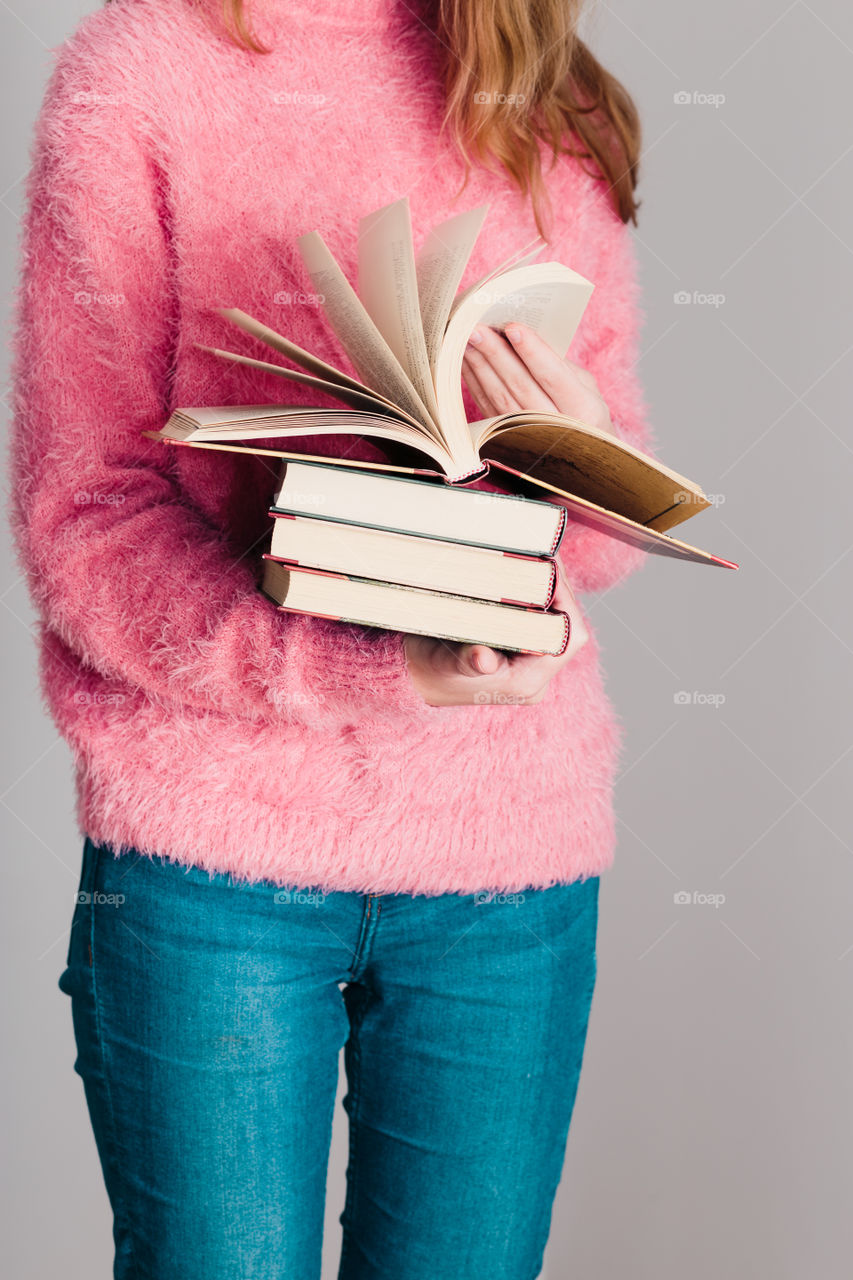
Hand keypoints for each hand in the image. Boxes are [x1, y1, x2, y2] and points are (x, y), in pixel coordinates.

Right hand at [404, 559, 588, 706]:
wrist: (414, 682)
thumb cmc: (429, 672)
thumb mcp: (444, 663)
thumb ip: (466, 661)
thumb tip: (483, 659)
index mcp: (525, 682)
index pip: (565, 639)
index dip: (565, 601)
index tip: (549, 569)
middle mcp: (533, 676)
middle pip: (562, 627)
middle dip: (556, 590)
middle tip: (543, 555)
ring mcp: (528, 665)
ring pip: (552, 622)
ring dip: (547, 592)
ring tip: (536, 559)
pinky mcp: (520, 653)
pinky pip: (539, 621)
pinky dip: (535, 599)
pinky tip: (525, 576)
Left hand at [461, 321, 613, 433]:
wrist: (580, 457)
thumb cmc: (583, 412)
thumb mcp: (586, 388)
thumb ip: (560, 365)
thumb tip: (521, 339)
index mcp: (584, 410)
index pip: (554, 377)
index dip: (533, 352)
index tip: (513, 328)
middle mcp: (556, 427)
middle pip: (520, 385)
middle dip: (495, 354)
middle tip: (475, 328)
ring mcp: (529, 437)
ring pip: (499, 397)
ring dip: (479, 366)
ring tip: (464, 339)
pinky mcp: (508, 441)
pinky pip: (488, 407)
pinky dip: (474, 383)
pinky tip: (465, 362)